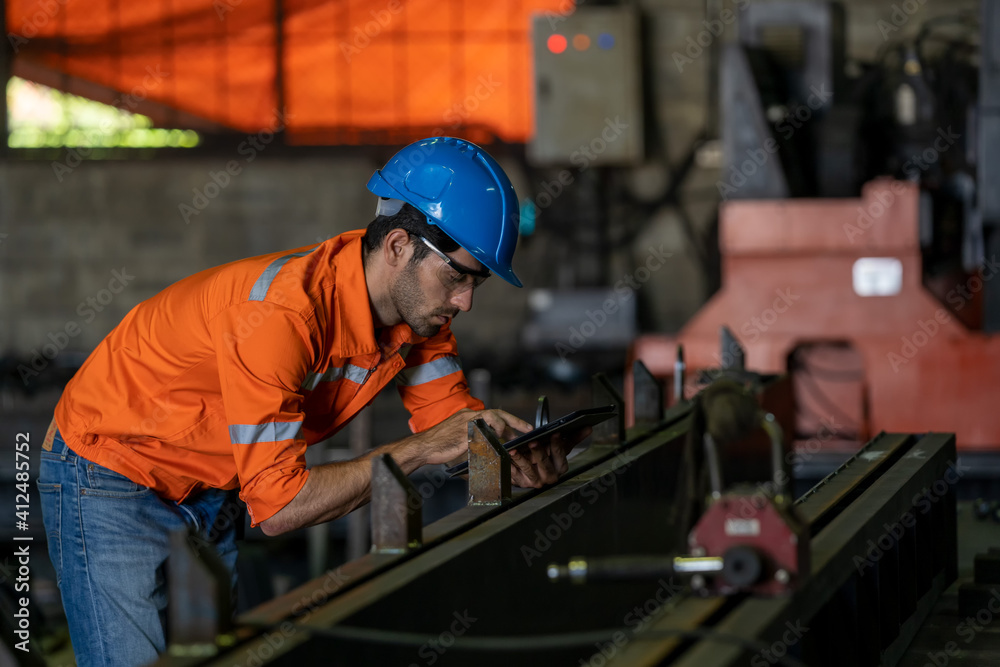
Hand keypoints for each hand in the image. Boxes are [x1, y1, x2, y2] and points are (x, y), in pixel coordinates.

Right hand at [409, 408, 532, 466]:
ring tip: (513, 435)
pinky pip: (483, 431)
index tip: (522, 428)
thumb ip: (476, 440)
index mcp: (468, 416)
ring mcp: (466, 422)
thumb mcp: (461, 441)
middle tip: (528, 429)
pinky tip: (498, 442)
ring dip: (504, 426)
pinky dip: (493, 436)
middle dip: (514, 421)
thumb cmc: (439, 446)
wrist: (422, 447)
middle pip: (497, 413)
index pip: (493, 415)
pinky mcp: (463, 431)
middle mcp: (468, 415)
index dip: (509, 421)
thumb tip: (493, 447)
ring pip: (491, 416)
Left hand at [509, 426, 591, 487]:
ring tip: (514, 449)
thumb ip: (574, 437)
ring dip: (521, 459)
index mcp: (561, 467)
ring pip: (528, 469)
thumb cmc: (549, 457)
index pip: (560, 454)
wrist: (534, 472)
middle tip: (533, 441)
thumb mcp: (561, 448)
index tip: (554, 433)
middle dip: (539, 452)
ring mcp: (535, 481)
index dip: (557, 444)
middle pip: (544, 464)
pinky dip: (509, 466)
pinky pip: (514, 474)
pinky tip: (505, 458)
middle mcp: (550, 476)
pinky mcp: (521, 482)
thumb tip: (588, 427)